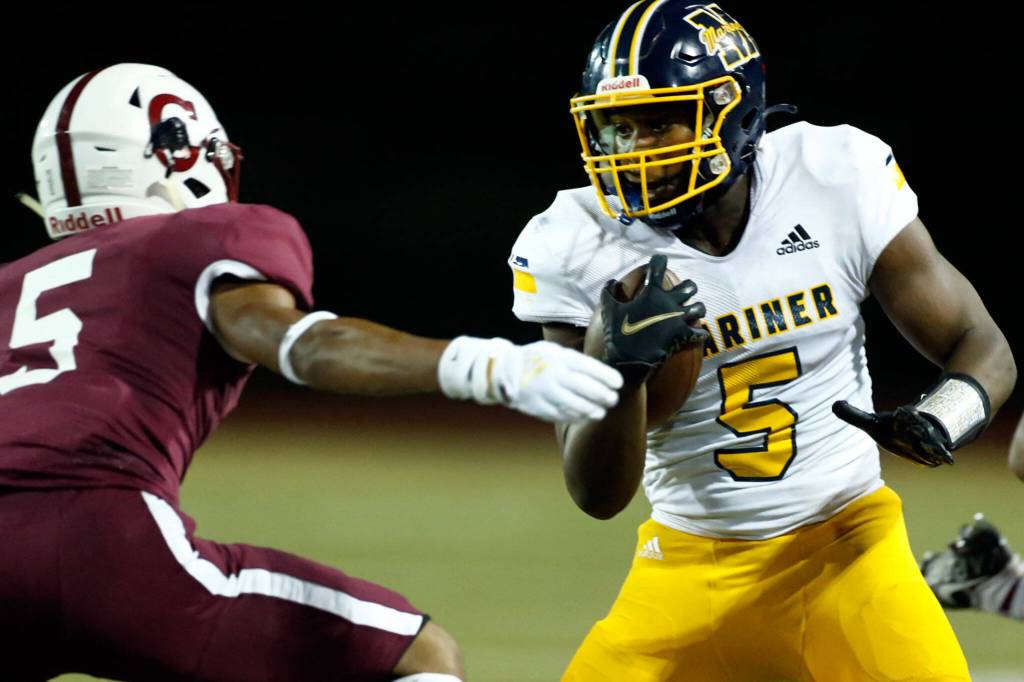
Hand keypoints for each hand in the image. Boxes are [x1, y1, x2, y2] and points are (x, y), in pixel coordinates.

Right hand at [438, 336, 622, 422]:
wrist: (503, 370)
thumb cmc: (537, 359)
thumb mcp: (554, 351)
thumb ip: (576, 361)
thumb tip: (603, 374)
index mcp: (559, 358)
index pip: (589, 368)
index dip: (607, 377)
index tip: (618, 383)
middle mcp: (553, 374)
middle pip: (585, 388)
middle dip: (603, 395)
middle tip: (613, 399)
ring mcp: (545, 392)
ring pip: (575, 405)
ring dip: (592, 409)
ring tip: (601, 411)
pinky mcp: (538, 406)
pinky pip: (561, 414)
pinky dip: (576, 416)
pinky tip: (584, 416)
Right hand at [600, 255, 706, 381]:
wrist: (628, 361)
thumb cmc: (618, 334)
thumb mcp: (608, 310)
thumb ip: (609, 293)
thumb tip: (611, 281)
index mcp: (652, 294)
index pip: (658, 267)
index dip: (659, 260)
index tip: (658, 259)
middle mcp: (669, 303)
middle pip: (690, 286)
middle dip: (688, 287)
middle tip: (682, 293)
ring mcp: (678, 320)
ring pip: (700, 307)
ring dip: (696, 309)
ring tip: (691, 313)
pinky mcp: (682, 336)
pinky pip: (699, 333)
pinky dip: (698, 334)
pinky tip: (695, 335)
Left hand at [832, 401, 952, 466]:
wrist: (918, 430)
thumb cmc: (892, 428)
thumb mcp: (871, 423)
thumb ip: (853, 415)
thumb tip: (834, 404)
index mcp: (900, 421)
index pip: (902, 415)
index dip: (902, 414)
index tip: (900, 412)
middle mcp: (915, 429)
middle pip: (918, 427)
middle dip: (918, 428)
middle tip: (918, 428)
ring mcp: (926, 440)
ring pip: (932, 440)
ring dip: (933, 445)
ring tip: (937, 450)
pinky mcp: (934, 450)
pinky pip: (940, 453)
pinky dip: (944, 456)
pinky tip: (948, 461)